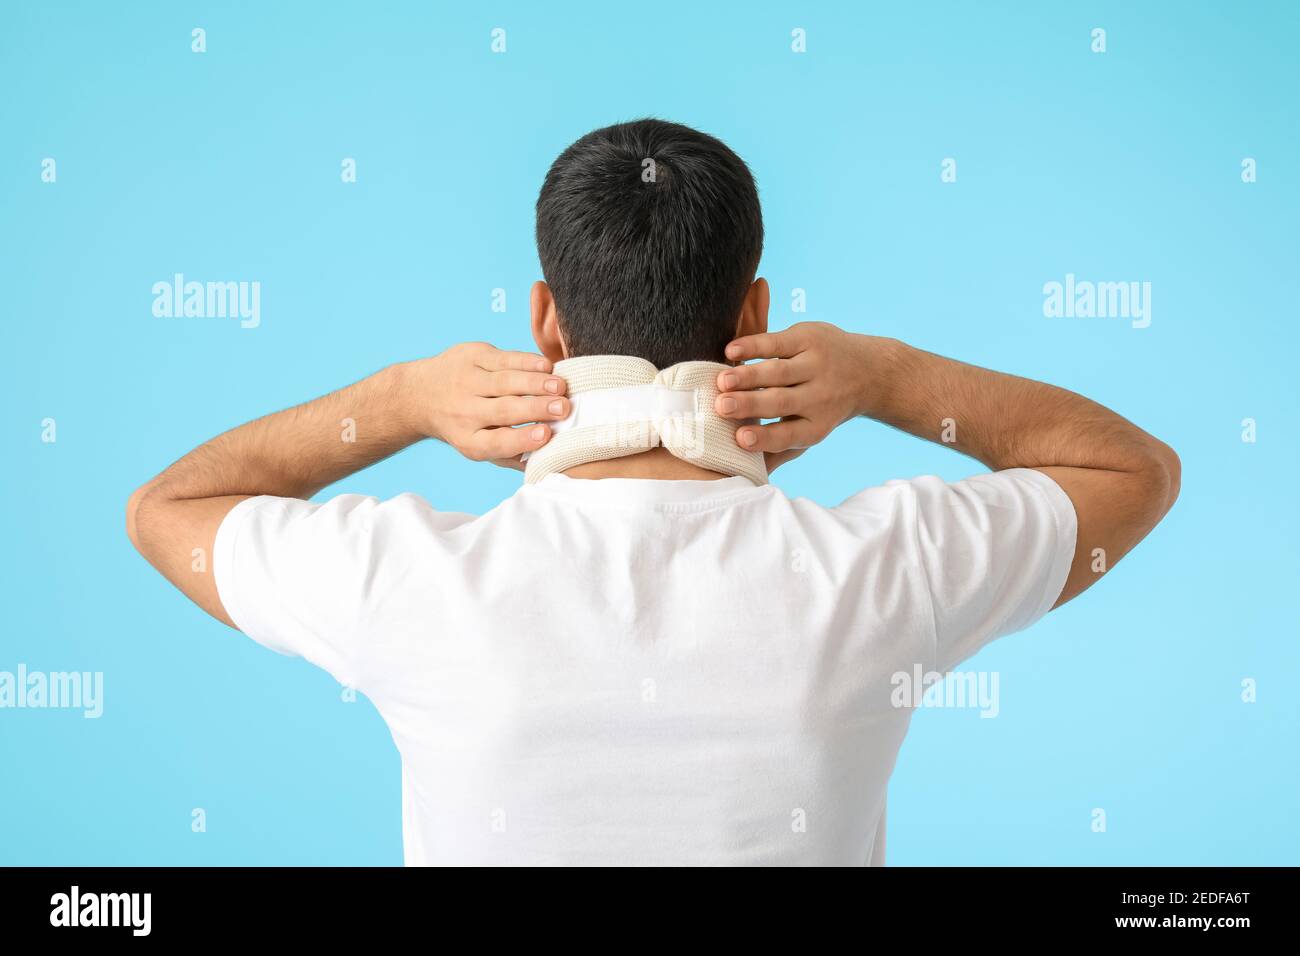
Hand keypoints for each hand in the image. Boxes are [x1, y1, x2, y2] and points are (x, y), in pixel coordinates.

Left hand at [412, 342, 568, 468]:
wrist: (421, 394)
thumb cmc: (464, 425)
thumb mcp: (479, 446)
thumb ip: (511, 455)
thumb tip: (548, 460)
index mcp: (468, 439)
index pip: (497, 441)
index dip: (522, 439)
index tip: (546, 434)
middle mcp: (465, 412)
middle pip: (504, 410)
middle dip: (536, 408)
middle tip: (563, 408)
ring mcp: (467, 380)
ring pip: (506, 381)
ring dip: (536, 383)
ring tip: (560, 386)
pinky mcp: (471, 356)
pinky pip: (504, 358)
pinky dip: (527, 362)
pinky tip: (547, 367)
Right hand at [714, 322, 882, 469]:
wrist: (868, 371)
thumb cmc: (822, 407)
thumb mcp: (810, 429)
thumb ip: (780, 449)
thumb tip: (750, 476)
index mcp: (815, 425)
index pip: (788, 434)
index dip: (764, 437)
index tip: (740, 438)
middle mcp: (818, 397)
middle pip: (781, 402)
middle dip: (750, 404)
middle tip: (722, 407)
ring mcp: (815, 365)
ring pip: (778, 372)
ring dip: (748, 376)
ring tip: (722, 381)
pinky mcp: (808, 338)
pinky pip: (777, 343)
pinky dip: (754, 346)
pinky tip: (732, 352)